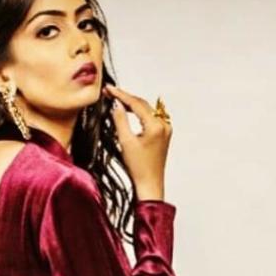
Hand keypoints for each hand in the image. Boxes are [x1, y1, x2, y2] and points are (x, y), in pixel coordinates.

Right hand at [102, 84, 170, 200]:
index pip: (137, 104)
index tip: (109, 89)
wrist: (150, 185)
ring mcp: (166, 130)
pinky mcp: (164, 135)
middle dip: (127, 98)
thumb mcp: (126, 142)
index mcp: (156, 126)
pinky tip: (131, 111)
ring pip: (147, 110)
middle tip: (110, 93)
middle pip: (143, 105)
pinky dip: (140, 113)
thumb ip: (120, 120)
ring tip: (118, 100)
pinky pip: (151, 118)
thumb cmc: (139, 169)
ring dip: (133, 105)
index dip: (121, 95)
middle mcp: (164, 125)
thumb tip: (116, 104)